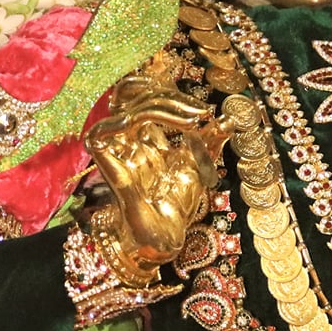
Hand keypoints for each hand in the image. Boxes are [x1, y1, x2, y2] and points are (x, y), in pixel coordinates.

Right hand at [83, 69, 224, 265]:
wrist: (161, 240)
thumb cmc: (175, 208)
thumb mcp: (199, 168)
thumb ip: (209, 141)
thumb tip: (227, 118)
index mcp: (146, 135)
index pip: (147, 95)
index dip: (171, 91)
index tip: (206, 112)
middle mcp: (128, 136)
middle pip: (132, 90)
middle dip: (167, 92)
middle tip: (200, 112)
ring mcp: (115, 147)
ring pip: (125, 101)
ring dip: (164, 103)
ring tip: (197, 119)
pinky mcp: (104, 160)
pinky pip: (106, 129)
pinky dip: (143, 118)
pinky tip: (177, 132)